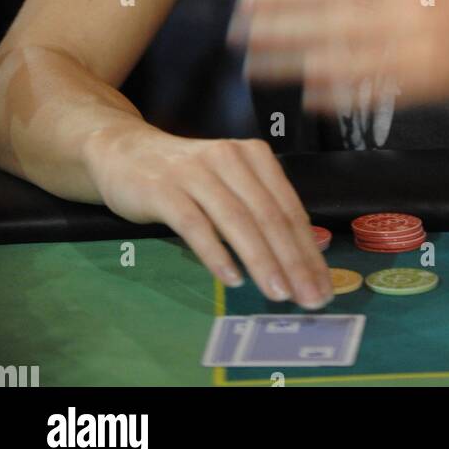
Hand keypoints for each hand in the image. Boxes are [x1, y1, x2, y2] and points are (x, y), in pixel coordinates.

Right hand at [83, 119, 332, 307]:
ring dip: (261, 260)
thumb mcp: (230, 183)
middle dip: (293, 261)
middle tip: (309, 297)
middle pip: (269, 215)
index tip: (323, 285)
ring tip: (278, 293)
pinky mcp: (164, 190)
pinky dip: (216, 253)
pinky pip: (195, 225)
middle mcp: (229, 158)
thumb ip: (262, 210)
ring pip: (237, 220)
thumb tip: (305, 254)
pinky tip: (231, 278)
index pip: (289, 207)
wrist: (125, 151)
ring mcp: (195, 173)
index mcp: (253, 156)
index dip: (309, 249)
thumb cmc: (186, 175)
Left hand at [227, 0, 448, 113]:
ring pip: (337, 44)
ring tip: (254, 57)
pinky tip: (306, 88)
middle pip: (325, 0)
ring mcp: (415, 38)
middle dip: (276, 10)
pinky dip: (334, 86)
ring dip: (290, 53)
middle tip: (238, 17)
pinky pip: (367, 82)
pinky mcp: (424, 78)